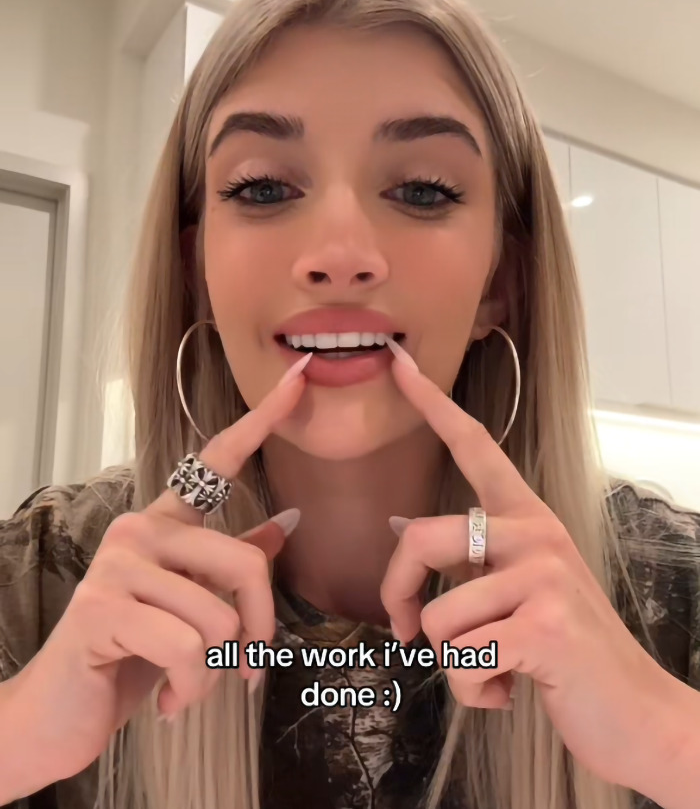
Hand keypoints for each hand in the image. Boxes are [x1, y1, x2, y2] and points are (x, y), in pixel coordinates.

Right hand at [5, 365, 306, 792]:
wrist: (58, 714)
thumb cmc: (131, 654)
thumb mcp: (192, 607)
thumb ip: (231, 564)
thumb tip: (288, 524)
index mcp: (165, 523)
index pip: (219, 459)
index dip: (262, 420)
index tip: (298, 378)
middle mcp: (140, 529)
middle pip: (245, 565)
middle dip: (258, 632)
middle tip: (248, 671)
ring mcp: (118, 564)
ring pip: (220, 618)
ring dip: (217, 673)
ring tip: (188, 684)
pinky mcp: (102, 607)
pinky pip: (189, 649)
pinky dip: (191, 690)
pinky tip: (166, 702)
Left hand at [380, 345, 686, 792]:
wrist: (639, 713)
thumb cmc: (567, 652)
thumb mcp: (523, 590)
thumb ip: (474, 560)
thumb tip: (399, 532)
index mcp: (527, 518)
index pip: (474, 445)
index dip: (432, 404)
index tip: (399, 363)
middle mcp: (535, 532)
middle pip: (418, 538)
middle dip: (396, 595)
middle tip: (405, 632)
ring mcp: (543, 575)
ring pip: (435, 618)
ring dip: (453, 664)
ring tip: (495, 669)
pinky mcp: (544, 625)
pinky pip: (461, 660)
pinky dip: (473, 693)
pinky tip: (509, 692)